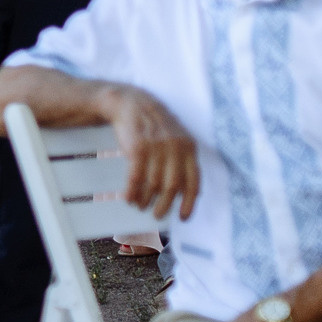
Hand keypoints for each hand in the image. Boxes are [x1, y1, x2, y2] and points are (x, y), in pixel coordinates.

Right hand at [110, 85, 199, 219]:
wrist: (132, 103)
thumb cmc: (155, 125)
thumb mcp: (177, 138)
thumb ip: (184, 160)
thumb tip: (189, 192)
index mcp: (189, 148)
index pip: (193, 182)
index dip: (189, 203)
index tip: (183, 217)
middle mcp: (175, 148)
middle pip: (172, 187)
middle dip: (164, 205)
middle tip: (157, 215)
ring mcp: (156, 148)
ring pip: (153, 184)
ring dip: (145, 199)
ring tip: (140, 205)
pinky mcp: (138, 148)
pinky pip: (135, 177)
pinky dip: (131, 191)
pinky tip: (128, 198)